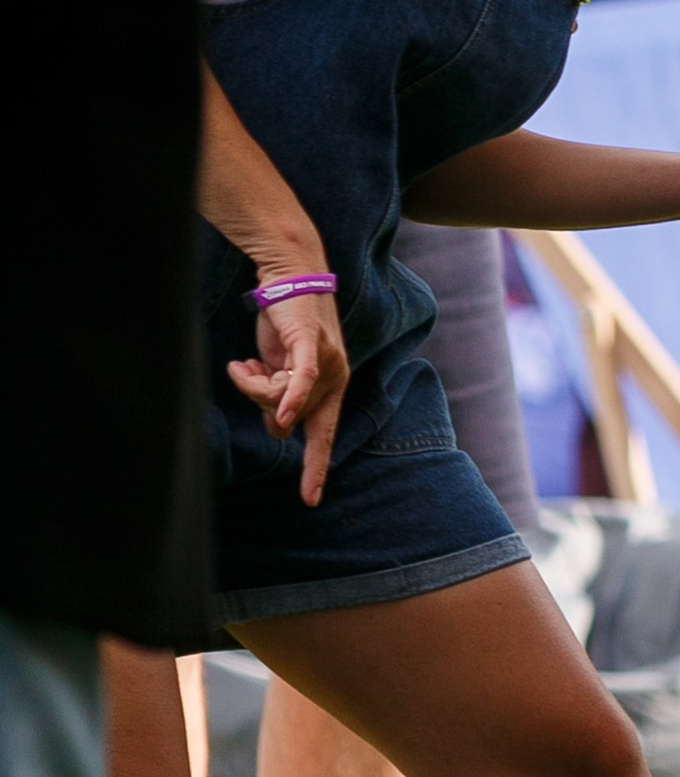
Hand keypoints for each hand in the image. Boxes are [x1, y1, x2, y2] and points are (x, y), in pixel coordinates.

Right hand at [226, 289, 348, 507]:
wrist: (289, 276)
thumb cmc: (284, 324)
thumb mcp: (280, 368)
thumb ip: (280, 398)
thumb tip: (277, 426)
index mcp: (332, 387)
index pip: (324, 435)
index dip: (315, 468)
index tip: (310, 500)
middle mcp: (335, 377)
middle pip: (285, 419)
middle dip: (257, 401)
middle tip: (248, 370)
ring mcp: (324, 361)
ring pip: (276, 399)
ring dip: (248, 382)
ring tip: (246, 359)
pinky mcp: (309, 342)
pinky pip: (300, 379)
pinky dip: (290, 398)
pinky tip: (284, 416)